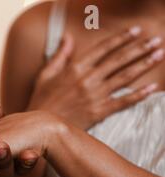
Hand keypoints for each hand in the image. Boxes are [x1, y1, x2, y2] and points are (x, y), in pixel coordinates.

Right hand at [29, 27, 163, 128]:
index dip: (121, 38)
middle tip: (156, 41)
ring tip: (159, 55)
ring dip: (144, 65)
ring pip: (125, 77)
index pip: (103, 49)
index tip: (136, 31)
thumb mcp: (45, 74)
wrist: (41, 127)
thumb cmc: (41, 100)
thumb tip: (67, 37)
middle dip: (140, 48)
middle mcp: (88, 79)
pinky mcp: (99, 112)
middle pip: (119, 60)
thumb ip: (60, 55)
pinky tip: (152, 88)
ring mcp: (95, 96)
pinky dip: (139, 95)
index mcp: (75, 68)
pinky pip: (123, 101)